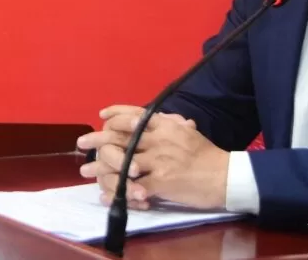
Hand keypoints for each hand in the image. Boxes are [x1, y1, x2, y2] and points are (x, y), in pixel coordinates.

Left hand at [77, 105, 228, 209]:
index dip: (116, 113)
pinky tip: (107, 193)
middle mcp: (158, 139)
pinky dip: (118, 190)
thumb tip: (159, 118)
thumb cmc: (207, 154)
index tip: (101, 116)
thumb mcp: (188, 132)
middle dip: (97, 139)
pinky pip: (132, 186)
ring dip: (100, 167)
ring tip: (86, 171)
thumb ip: (170, 125)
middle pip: (120, 136)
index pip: (134, 114)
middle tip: (82, 143)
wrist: (225, 177)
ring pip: (120, 162)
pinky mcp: (160, 182)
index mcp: (165, 125)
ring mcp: (158, 161)